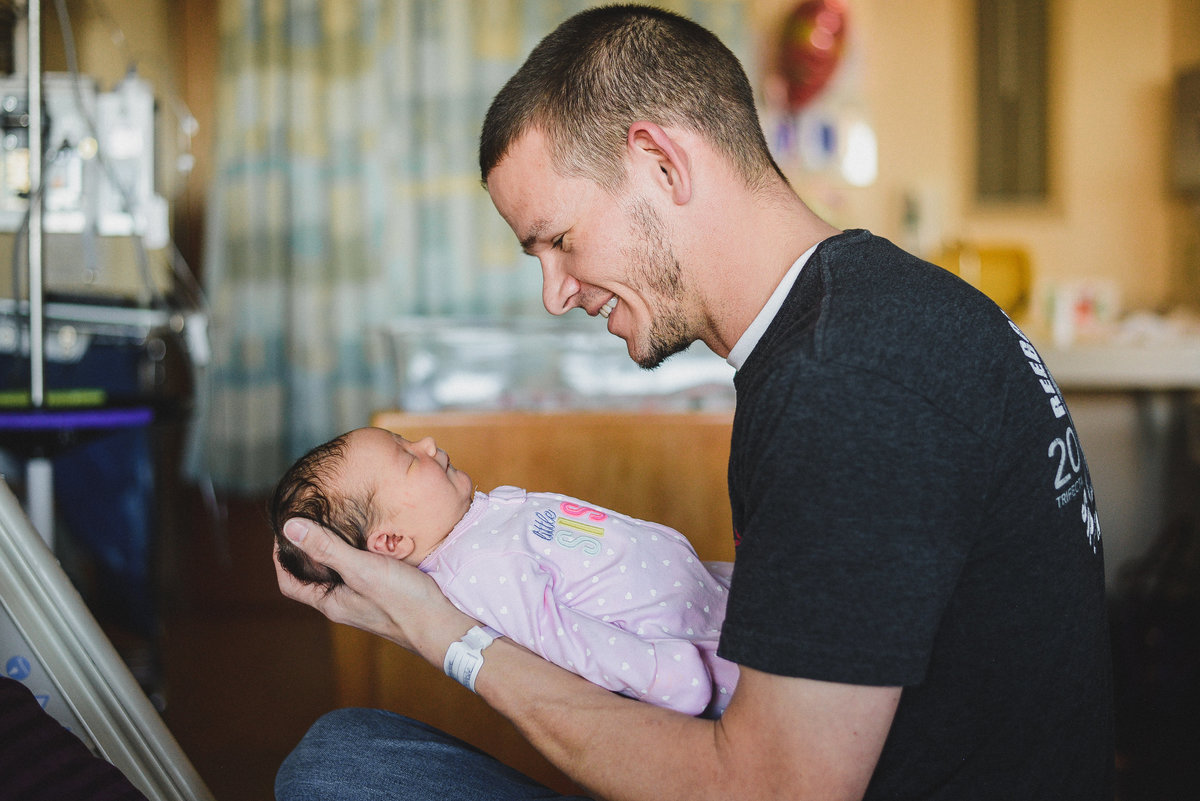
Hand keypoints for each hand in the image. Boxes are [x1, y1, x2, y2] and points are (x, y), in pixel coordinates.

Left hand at [274, 518, 471, 658]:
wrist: (443, 625)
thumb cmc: (402, 601)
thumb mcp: (361, 569)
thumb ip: (326, 548)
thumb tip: (289, 528)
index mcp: (330, 602)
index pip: (289, 583)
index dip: (280, 558)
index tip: (283, 530)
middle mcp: (343, 604)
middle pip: (313, 577)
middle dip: (307, 549)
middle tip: (310, 518)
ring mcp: (364, 600)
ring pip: (339, 573)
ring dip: (334, 549)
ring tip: (338, 521)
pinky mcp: (383, 594)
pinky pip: (361, 572)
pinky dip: (358, 553)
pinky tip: (370, 538)